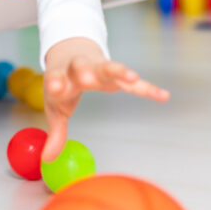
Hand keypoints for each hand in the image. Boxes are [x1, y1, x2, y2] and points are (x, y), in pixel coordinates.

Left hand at [41, 37, 168, 161]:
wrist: (71, 50)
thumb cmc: (63, 82)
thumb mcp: (55, 105)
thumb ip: (55, 132)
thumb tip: (47, 159)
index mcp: (60, 76)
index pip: (56, 77)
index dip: (56, 82)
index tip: (55, 86)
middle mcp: (79, 69)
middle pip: (81, 67)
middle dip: (85, 72)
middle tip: (88, 78)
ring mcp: (99, 68)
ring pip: (109, 67)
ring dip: (119, 71)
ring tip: (132, 77)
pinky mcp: (116, 73)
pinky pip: (134, 82)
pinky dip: (148, 88)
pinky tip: (163, 95)